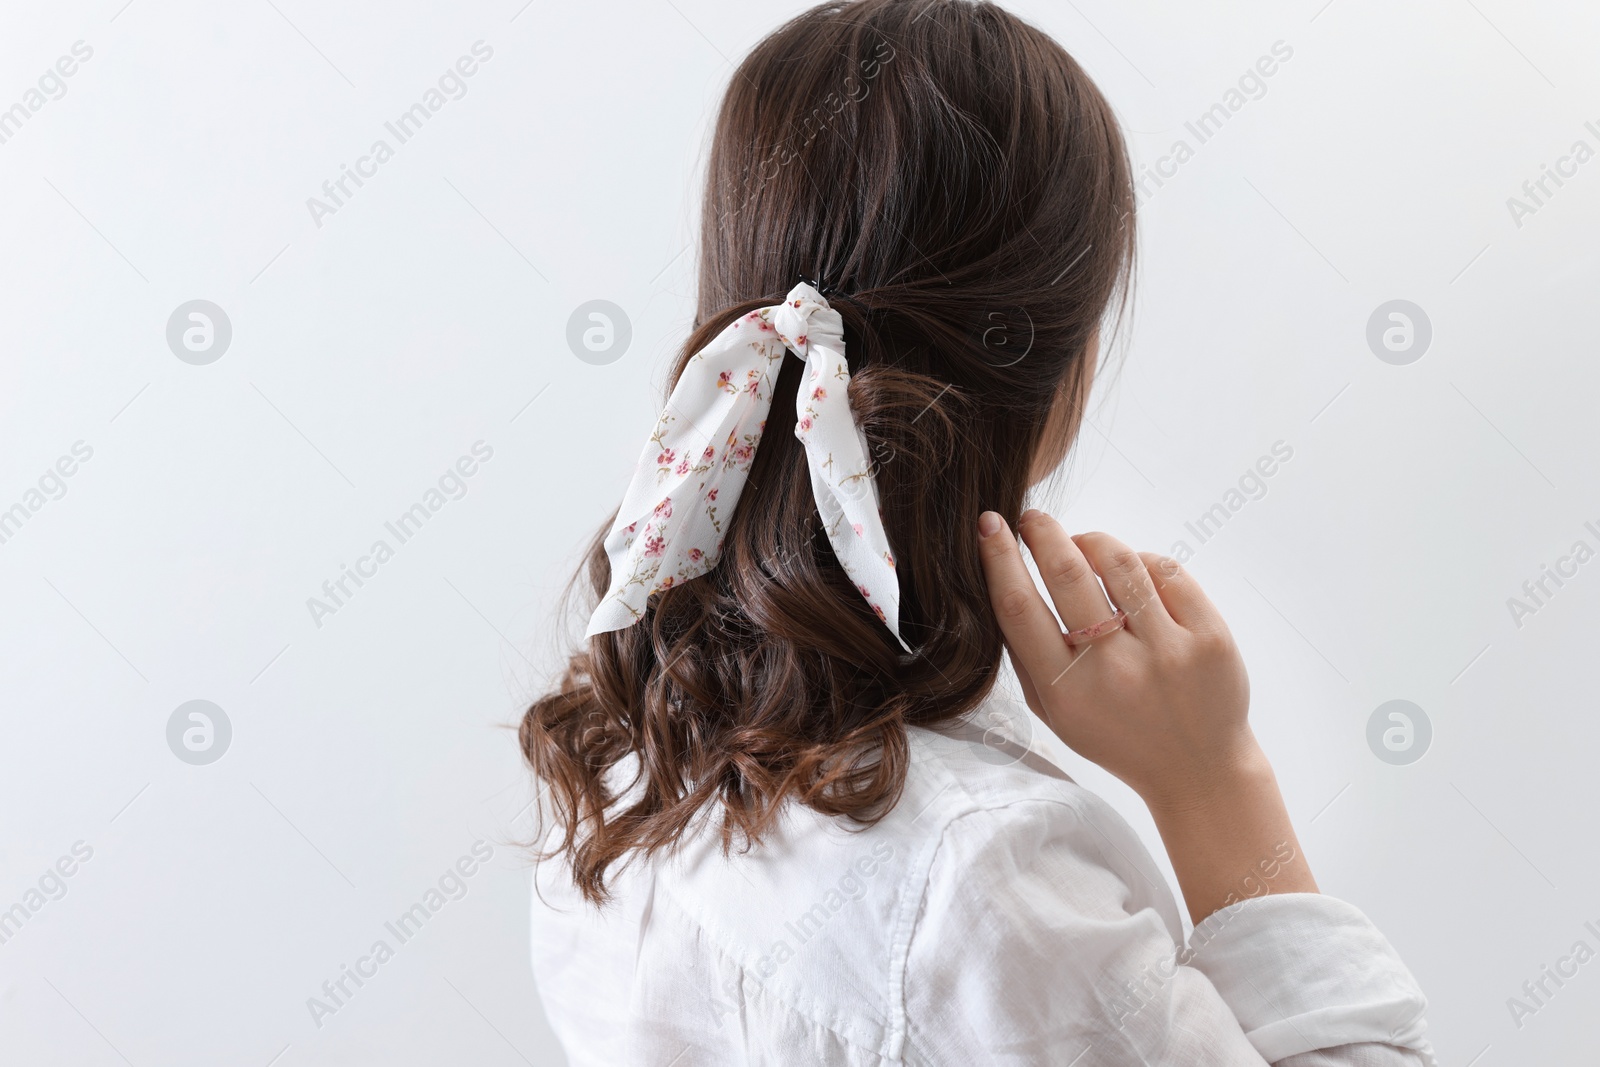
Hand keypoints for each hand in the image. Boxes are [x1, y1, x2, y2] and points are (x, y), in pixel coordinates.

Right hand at [976, 509, 1258, 813]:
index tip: (989, 525)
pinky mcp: (1209, 638)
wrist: (1198, 769)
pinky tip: (1132, 574)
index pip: (1020, 607)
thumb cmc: (1116, 734)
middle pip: (1066, 572)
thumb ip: (1025, 655)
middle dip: (1042, 531)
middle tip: (1032, 519)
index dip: (999, 558)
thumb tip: (1000, 578)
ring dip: (1091, 540)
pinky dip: (1141, 561)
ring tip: (1082, 544)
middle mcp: (1114, 670)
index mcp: (1066, 691)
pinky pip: (1165, 571)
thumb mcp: (1055, 712)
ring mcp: (1166, 652)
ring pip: (1119, 561)